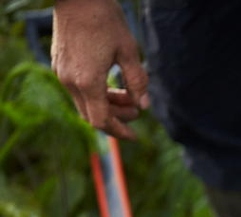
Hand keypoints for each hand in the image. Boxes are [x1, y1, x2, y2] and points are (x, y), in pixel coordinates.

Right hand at [52, 0, 148, 139]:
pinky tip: (112, 84)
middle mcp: (71, 81)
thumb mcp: (129, 52)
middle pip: (93, 116)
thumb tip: (144, 106)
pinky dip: (96, 94)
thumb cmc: (106, 20)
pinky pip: (78, 91)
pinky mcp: (60, 65)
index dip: (119, 132)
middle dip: (117, 118)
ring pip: (85, 104)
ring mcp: (62, 73)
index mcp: (88, 81)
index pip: (101, 121)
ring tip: (128, 96)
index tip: (135, 137)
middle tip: (136, 109)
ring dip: (107, 105)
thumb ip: (137, 82)